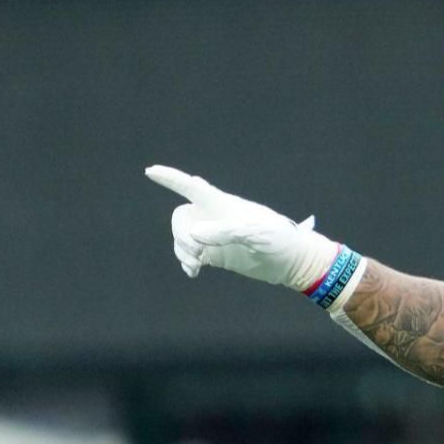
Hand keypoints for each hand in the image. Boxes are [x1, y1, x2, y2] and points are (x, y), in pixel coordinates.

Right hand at [147, 165, 339, 290]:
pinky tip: (193, 273)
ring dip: (182, 251)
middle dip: (180, 235)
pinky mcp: (216, 253)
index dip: (172, 178)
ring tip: (195, 266)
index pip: (193, 188)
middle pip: (181, 217)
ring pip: (182, 236)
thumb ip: (227, 231)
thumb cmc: (280, 241)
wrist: (293, 262)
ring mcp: (214, 235)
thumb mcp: (258, 234)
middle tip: (197, 254)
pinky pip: (190, 253)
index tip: (151, 170)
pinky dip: (186, 262)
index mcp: (224, 205)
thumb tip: (194, 233)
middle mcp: (215, 217)